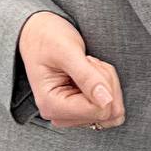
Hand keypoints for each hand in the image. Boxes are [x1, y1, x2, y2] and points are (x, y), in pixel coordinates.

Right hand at [18, 11, 123, 128]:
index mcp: (51, 105)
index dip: (104, 84)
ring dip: (106, 82)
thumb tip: (106, 101)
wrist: (39, 34)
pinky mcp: (80, 110)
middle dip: (105, 82)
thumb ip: (86, 76)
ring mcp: (71, 115)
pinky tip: (90, 72)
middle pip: (107, 112)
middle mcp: (60, 116)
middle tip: (87, 61)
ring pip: (111, 109)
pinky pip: (109, 106)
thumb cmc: (48, 39)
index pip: (98, 111)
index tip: (87, 62)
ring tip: (86, 64)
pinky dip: (107, 85)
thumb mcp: (67, 51)